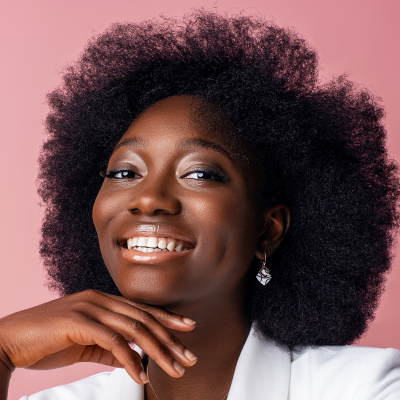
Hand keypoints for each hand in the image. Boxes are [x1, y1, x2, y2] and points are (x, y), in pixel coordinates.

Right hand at [0, 289, 196, 383]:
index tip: (188, 329)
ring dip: (158, 351)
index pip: (142, 309)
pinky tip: (141, 375)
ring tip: (175, 368)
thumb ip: (108, 348)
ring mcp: (90, 308)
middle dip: (171, 339)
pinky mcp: (79, 321)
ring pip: (135, 328)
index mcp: (103, 301)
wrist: (10, 339)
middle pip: (144, 319)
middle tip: (190, 357)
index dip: (168, 318)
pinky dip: (130, 359)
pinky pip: (113, 342)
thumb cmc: (46, 341)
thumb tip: (131, 359)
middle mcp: (100, 299)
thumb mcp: (84, 344)